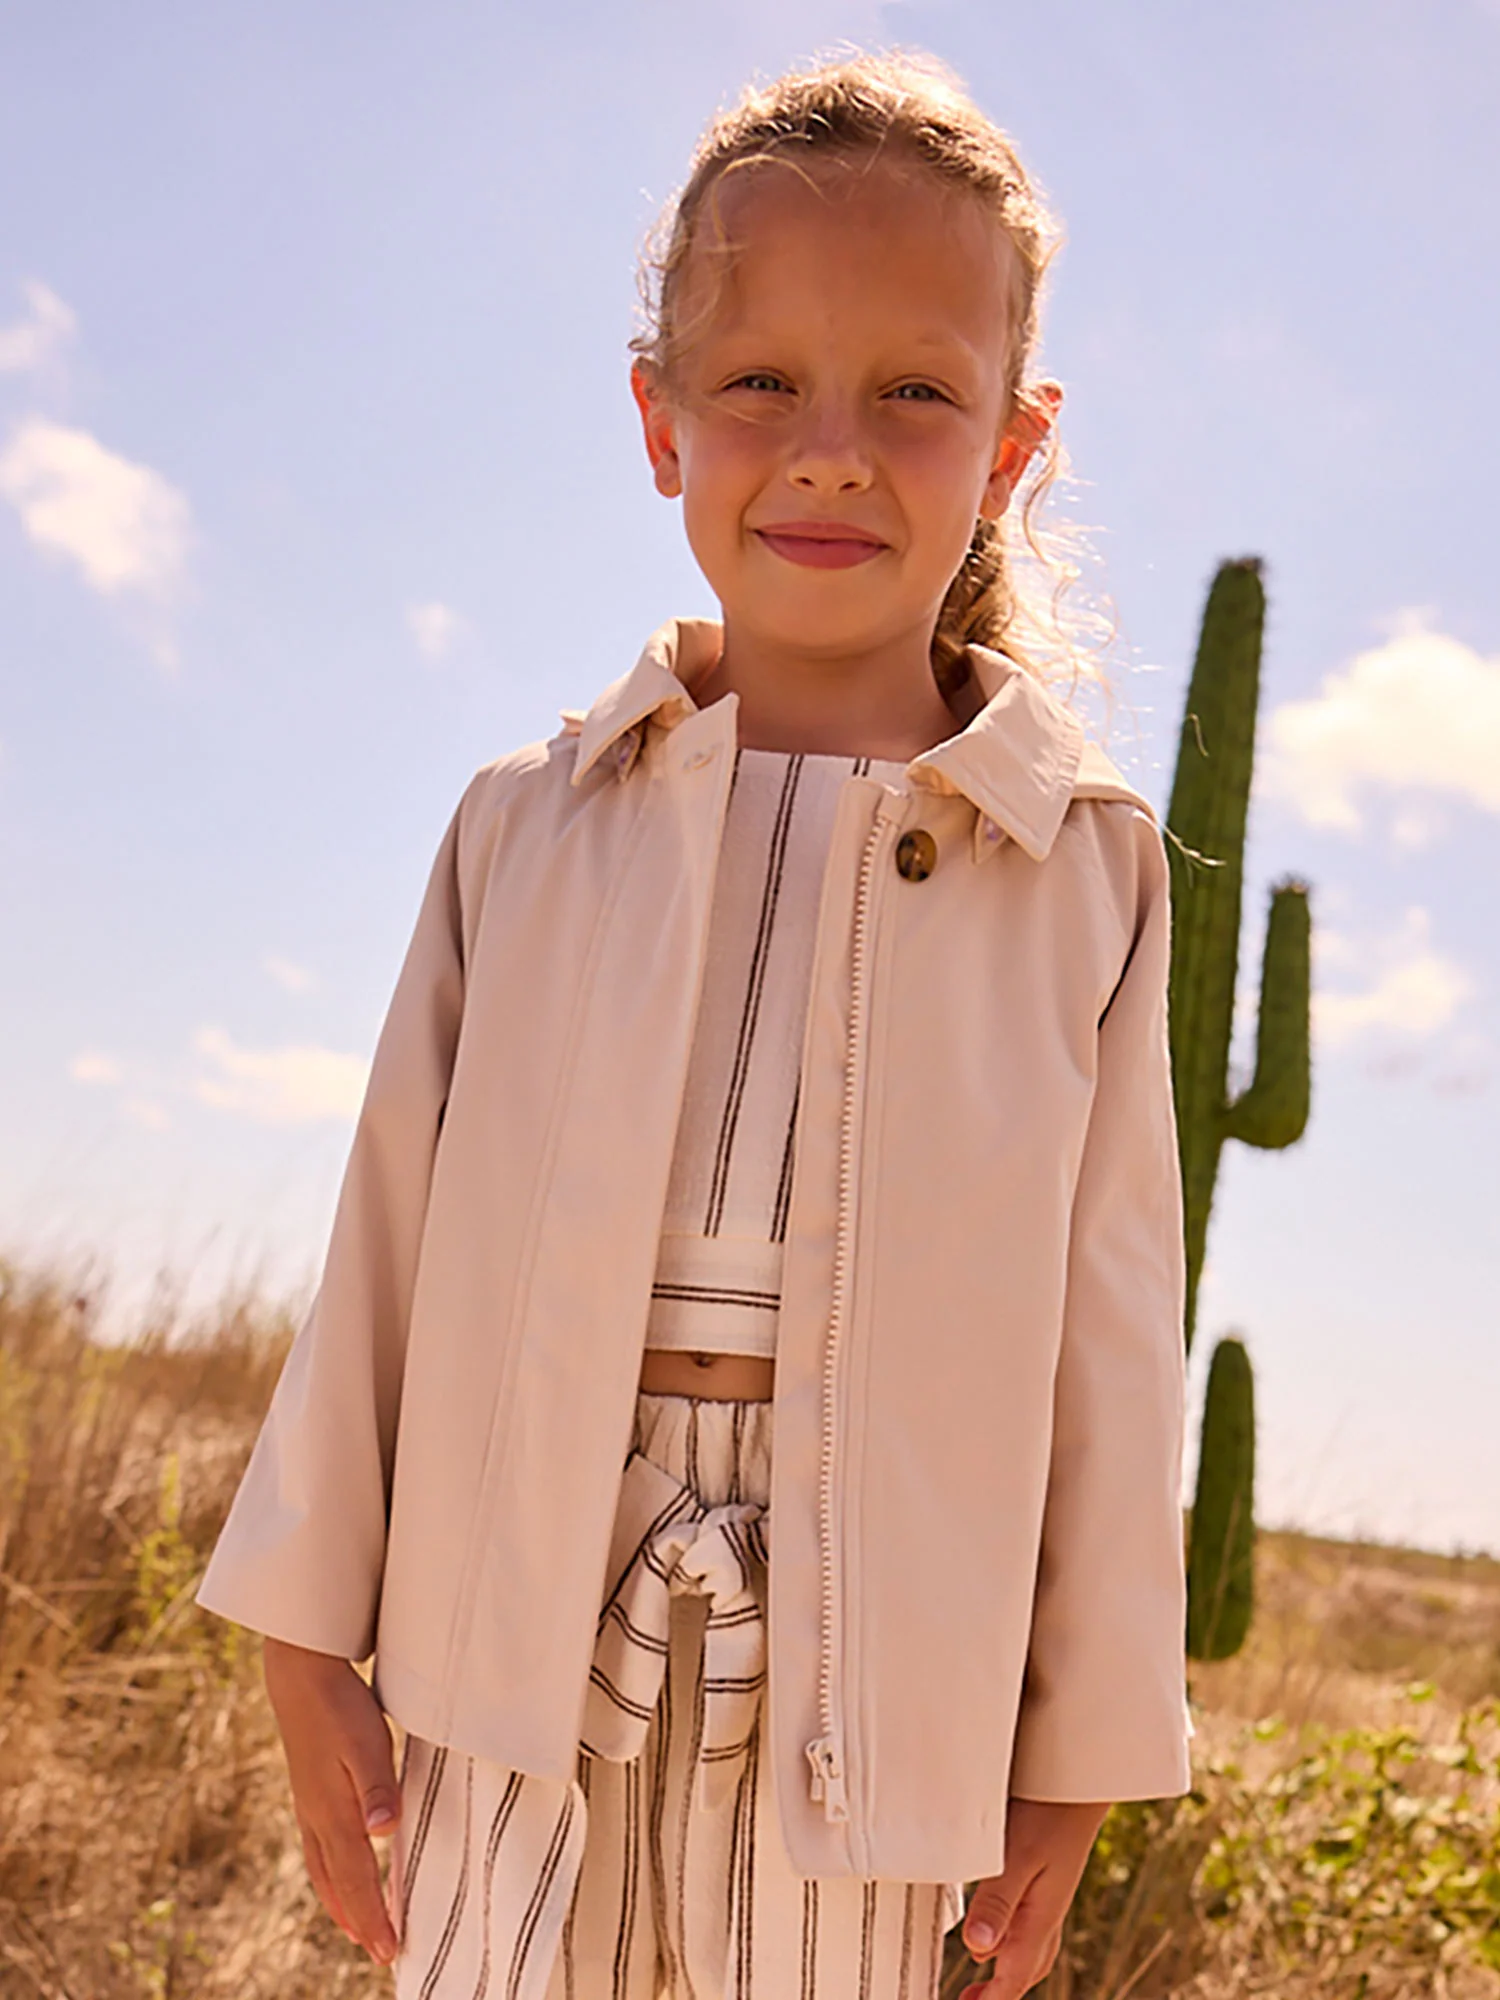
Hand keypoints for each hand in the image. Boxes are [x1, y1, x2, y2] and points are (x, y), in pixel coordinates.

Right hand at [262, 1636, 402, 1966]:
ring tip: (356, 1930)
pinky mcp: (308, 1792)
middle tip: (381, 1954)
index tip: (390, 1951)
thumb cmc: (340, 1706)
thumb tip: (384, 1832)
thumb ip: (377, 1787)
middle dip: (361, 1921)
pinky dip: (330, 1876)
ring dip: (343, 1904)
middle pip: (340, 1885)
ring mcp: (309, 1806)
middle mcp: (316, 1818)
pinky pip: (318, 1850)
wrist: (300, 1675)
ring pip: (325, 1871)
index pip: (358, 1879)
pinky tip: (336, 1873)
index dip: (374, 1917)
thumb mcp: (367, 1742)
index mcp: (333, 1812)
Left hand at [957, 1796, 1110, 1998]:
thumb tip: (976, 1949)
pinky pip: (1031, 1926)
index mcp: (1040, 1918)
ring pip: (1030, 1950)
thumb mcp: (1016, 1857)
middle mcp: (1047, 1913)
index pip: (1013, 1977)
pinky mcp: (1047, 1877)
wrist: (1081, 1781)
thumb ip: (996, 1902)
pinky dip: (1013, 1942)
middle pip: (1025, 1970)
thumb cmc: (1048, 1814)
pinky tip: (999, 1931)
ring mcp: (1050, 1896)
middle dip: (1001, 1992)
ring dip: (1008, 1970)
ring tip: (984, 1982)